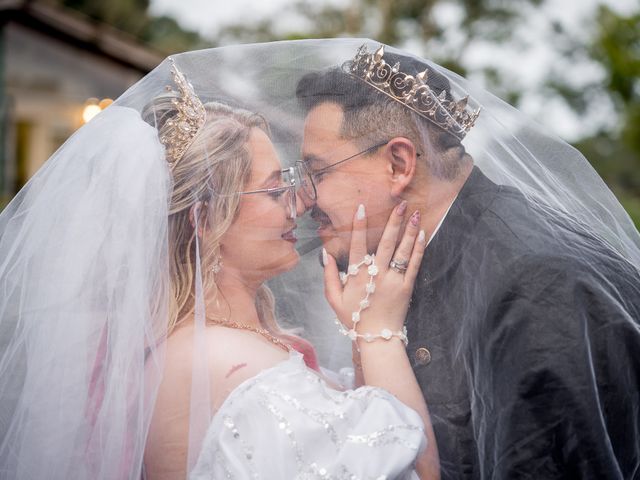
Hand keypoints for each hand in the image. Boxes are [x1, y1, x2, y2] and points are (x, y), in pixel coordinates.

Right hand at [323, 201, 425, 344]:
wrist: (377, 338)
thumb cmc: (354, 319)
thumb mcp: (334, 300)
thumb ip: (328, 276)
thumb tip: (325, 254)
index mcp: (357, 276)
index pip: (356, 245)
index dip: (358, 226)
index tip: (361, 208)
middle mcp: (376, 274)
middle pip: (385, 243)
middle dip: (394, 221)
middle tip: (401, 204)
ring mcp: (393, 280)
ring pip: (402, 251)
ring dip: (409, 231)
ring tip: (415, 214)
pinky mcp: (406, 287)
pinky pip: (414, 265)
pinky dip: (418, 249)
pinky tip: (422, 235)